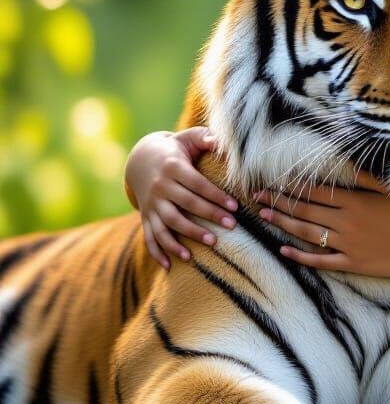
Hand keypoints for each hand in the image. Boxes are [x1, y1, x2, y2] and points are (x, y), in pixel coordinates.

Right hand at [125, 127, 238, 268]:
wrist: (141, 159)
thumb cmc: (175, 148)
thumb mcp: (187, 138)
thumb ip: (204, 137)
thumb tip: (218, 140)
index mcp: (173, 168)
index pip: (198, 185)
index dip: (216, 196)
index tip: (235, 207)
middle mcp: (160, 187)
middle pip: (186, 205)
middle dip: (209, 216)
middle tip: (232, 226)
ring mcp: (151, 204)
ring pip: (168, 223)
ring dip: (187, 236)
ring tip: (210, 244)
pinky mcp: (145, 216)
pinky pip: (150, 236)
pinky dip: (158, 252)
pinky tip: (171, 266)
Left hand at [254, 171, 389, 279]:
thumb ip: (366, 177)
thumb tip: (343, 163)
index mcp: (355, 202)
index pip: (314, 192)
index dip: (290, 187)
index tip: (271, 183)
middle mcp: (346, 222)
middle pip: (305, 210)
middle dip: (279, 203)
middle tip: (257, 198)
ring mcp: (348, 244)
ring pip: (308, 233)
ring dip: (284, 225)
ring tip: (265, 218)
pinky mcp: (352, 264)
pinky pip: (321, 260)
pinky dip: (301, 257)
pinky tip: (284, 251)